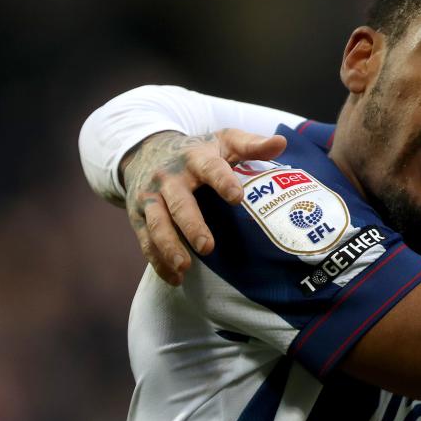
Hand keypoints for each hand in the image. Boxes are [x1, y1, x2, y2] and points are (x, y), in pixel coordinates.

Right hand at [122, 128, 286, 284]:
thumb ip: (251, 145)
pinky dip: (158, 261)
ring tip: (185, 267)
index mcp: (194, 158)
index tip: (237, 197)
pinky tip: (175, 279)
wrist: (146, 149)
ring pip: (157, 224)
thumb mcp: (223, 141)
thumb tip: (281, 143)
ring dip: (169, 246)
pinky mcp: (139, 215)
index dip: (223, 181)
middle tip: (207, 247)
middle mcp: (170, 178)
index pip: (209, 169)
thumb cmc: (197, 151)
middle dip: (191, 225)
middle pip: (179, 202)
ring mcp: (151, 197)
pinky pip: (146, 240)